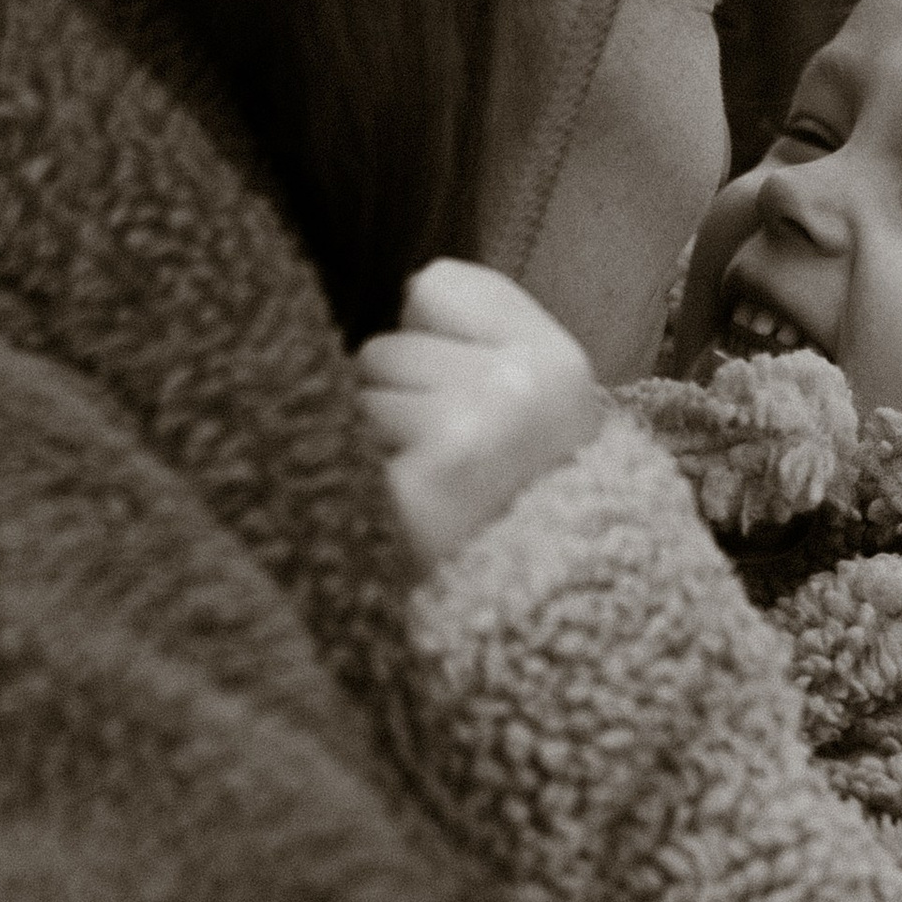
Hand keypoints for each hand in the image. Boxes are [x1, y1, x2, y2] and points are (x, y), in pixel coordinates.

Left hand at [356, 259, 606, 569]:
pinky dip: (362, 476)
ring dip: (378, 439)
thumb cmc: (524, 497)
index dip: (431, 337)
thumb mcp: (536, 401)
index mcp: (556, 361)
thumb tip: (402, 294)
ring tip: (427, 485)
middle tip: (446, 457)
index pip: (436, 285)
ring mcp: (466, 436)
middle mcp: (517, 388)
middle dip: (399, 396)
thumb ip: (481, 332)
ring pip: (360, 394)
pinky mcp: (416, 487)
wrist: (542, 616)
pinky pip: (346, 443)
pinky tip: (404, 507)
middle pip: (387, 345)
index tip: (464, 390)